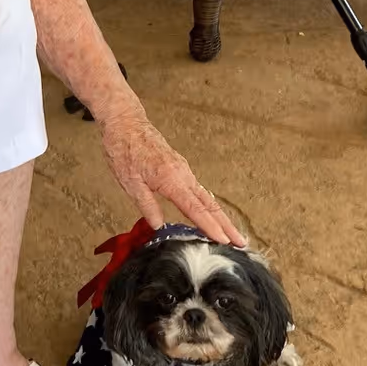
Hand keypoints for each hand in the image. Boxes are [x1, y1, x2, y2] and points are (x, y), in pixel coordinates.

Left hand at [99, 112, 245, 245]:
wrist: (127, 123)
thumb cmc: (125, 150)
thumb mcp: (130, 183)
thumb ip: (147, 206)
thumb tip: (159, 226)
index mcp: (171, 180)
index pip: (195, 209)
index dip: (210, 227)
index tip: (224, 241)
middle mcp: (183, 175)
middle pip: (210, 204)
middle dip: (226, 224)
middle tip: (240, 242)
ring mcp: (183, 170)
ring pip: (206, 197)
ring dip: (220, 216)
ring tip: (231, 234)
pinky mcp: (180, 168)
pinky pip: (199, 190)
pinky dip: (209, 205)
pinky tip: (212, 214)